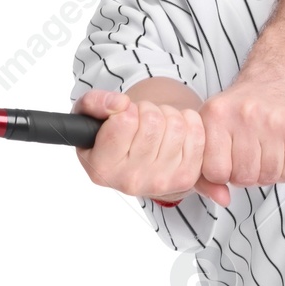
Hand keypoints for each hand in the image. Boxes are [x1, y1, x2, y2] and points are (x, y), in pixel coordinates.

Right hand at [71, 89, 231, 206]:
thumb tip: (120, 104)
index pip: (124, 120)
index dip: (125, 108)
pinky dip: (188, 122)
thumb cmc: (110, 137)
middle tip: (140, 120)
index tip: (122, 116)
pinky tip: (173, 131)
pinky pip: (196, 133)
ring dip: (167, 115)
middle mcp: (131, 181)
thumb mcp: (88, 116)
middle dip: (147, 110)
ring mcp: (161, 182)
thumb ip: (94, 103)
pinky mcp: (185, 178)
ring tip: (155, 126)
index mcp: (102, 168)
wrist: (135, 164)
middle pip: (152, 120)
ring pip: (176, 124)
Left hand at [198, 70, 284, 187]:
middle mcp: (245, 115)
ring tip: (266, 151)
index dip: (223, 173)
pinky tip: (282, 150)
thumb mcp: (214, 126)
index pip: (215, 172)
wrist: (281, 76)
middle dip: (247, 174)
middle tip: (250, 156)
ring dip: (267, 172)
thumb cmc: (244, 106)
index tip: (228, 161)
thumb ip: (206, 168)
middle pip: (244, 177)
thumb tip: (221, 199)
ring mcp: (275, 122)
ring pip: (268, 176)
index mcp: (217, 114)